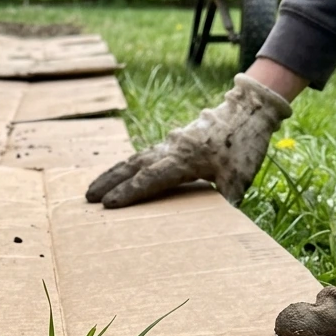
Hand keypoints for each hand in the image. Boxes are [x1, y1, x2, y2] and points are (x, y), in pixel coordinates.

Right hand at [86, 74, 291, 207]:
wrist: (248, 111)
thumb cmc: (245, 145)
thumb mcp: (240, 177)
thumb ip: (226, 199)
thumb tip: (221, 224)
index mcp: (186, 159)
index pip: (151, 178)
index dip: (129, 192)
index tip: (108, 204)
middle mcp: (172, 149)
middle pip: (133, 165)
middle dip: (109, 181)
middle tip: (87, 197)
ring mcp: (170, 143)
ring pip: (135, 158)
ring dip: (114, 172)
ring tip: (93, 187)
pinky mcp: (173, 142)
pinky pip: (144, 154)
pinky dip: (128, 166)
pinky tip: (119, 174)